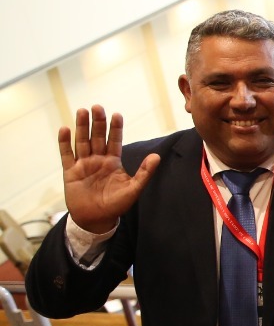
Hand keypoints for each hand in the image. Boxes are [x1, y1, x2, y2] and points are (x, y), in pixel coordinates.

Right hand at [59, 106, 159, 233]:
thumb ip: (144, 172)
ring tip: (82, 111)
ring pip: (82, 141)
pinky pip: (66, 154)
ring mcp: (83, 164)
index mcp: (113, 162)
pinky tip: (64, 129)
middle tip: (98, 107)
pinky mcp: (70, 171)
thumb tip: (157, 157)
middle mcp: (98, 160)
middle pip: (97, 137)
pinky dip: (64, 142)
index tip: (117, 114)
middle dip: (98, 122)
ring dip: (82, 127)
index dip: (115, 128)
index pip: (114, 141)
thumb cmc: (116, 205)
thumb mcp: (133, 189)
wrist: (97, 219)